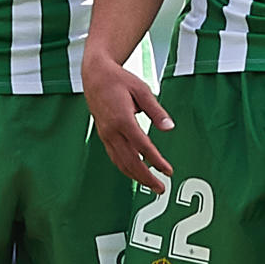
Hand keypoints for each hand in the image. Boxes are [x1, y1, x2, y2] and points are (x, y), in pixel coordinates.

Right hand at [82, 56, 173, 192]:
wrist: (95, 75)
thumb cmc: (119, 80)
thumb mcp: (142, 90)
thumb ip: (156, 111)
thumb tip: (169, 127)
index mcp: (122, 119)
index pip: (142, 147)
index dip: (156, 161)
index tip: (168, 171)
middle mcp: (111, 130)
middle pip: (130, 161)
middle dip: (146, 177)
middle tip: (161, 188)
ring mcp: (105, 134)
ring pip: (120, 162)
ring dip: (136, 176)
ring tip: (151, 184)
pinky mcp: (103, 135)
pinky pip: (114, 157)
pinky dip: (125, 168)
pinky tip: (135, 172)